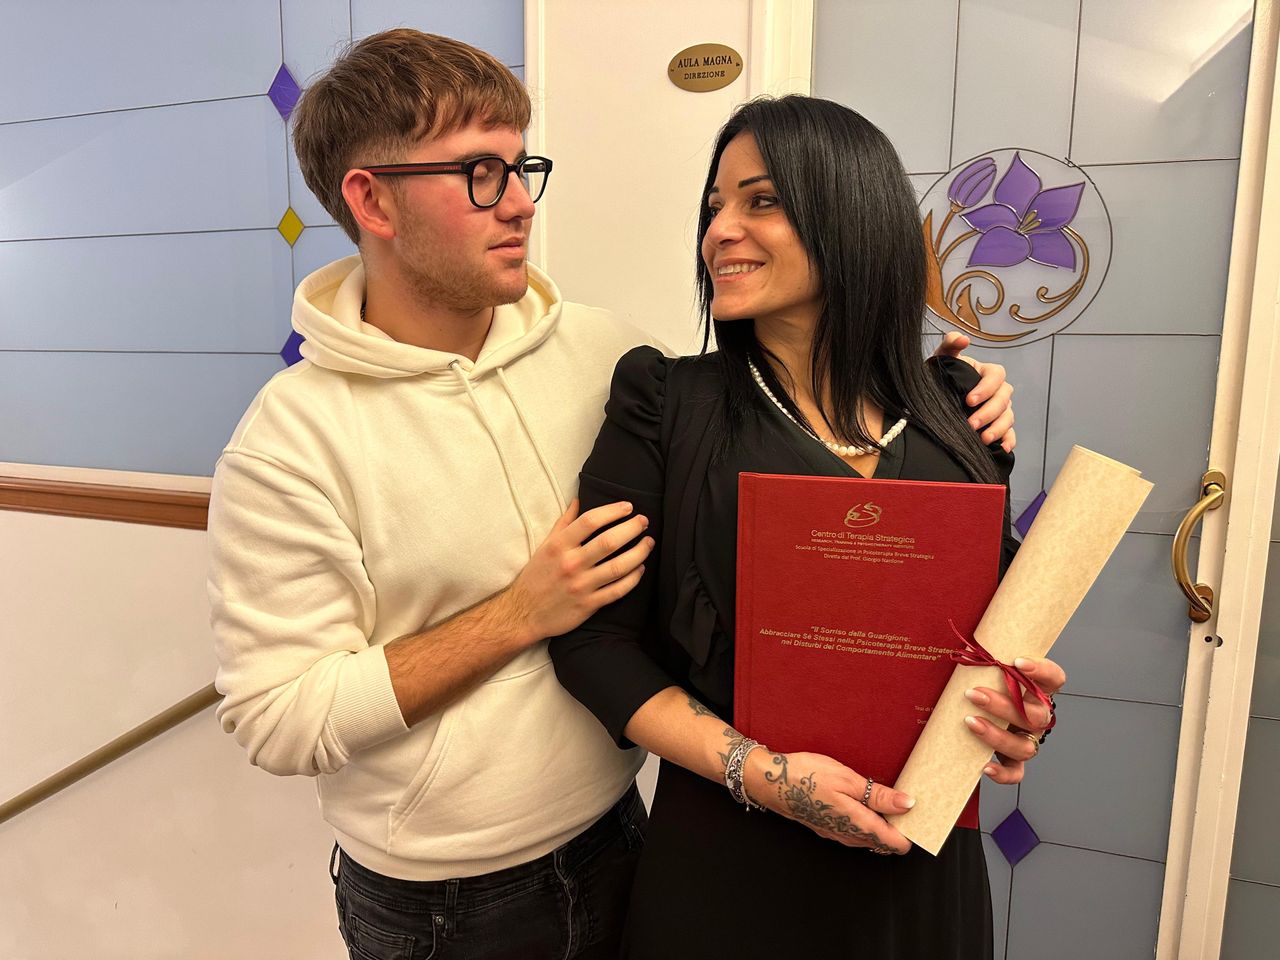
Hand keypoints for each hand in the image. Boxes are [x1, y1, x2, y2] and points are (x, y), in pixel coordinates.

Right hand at [503, 499, 653, 641]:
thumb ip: (564, 523)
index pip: (590, 521)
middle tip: (644, 521)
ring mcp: (581, 586)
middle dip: (632, 528)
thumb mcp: (545, 545)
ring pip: (618, 567)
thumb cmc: (536, 576)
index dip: (613, 511)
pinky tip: (640, 568)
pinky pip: (617, 590)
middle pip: (609, 542)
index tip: (628, 506)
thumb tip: (578, 499)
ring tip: (649, 542)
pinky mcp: (588, 605)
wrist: (523, 613)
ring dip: (639, 552)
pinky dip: (633, 579)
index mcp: (558, 546)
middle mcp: (570, 564)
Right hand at [744, 749, 913, 853]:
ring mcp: (835, 834)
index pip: (894, 842)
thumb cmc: (805, 776)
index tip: (922, 819)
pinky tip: (866, 806)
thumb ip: (878, 795)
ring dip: (882, 826)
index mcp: (857, 824)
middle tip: (909, 805)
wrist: (770, 781)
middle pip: (883, 843)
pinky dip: (867, 824)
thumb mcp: (846, 779)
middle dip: (899, 828)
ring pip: (868, 838)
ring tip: (891, 804)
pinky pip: (854, 833)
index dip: (911, 833)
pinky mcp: (826, 827)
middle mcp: (847, 835)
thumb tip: (907, 804)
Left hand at [933, 332, 1015, 451]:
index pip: (997, 376)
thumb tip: (963, 339)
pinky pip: (1011, 434)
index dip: (986, 388)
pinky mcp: (998, 427)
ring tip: (983, 439)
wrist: (934, 399)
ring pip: (1008, 417)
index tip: (969, 400)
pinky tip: (1002, 448)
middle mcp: (997, 391)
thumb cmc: (940, 376)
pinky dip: (1009, 441)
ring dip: (998, 429)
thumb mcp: (942, 358)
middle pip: (1004, 400)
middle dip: (989, 413)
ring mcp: (1000, 410)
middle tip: (971, 424)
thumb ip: (950, 344)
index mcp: (987, 373)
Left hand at [962, 655, 1067, 784]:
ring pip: (1025, 746)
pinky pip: (1016, 773)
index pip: (1054, 679)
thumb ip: (984, 660)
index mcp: (1037, 691)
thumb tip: (959, 646)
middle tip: (974, 694)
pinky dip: (1002, 773)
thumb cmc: (983, 684)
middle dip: (1003, 705)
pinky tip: (985, 767)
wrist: (974, 708)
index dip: (1042, 670)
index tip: (1017, 661)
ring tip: (970, 722)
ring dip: (997, 735)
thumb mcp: (988, 670)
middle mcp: (1037, 717)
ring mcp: (1028, 740)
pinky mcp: (1014, 762)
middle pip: (1035, 715)